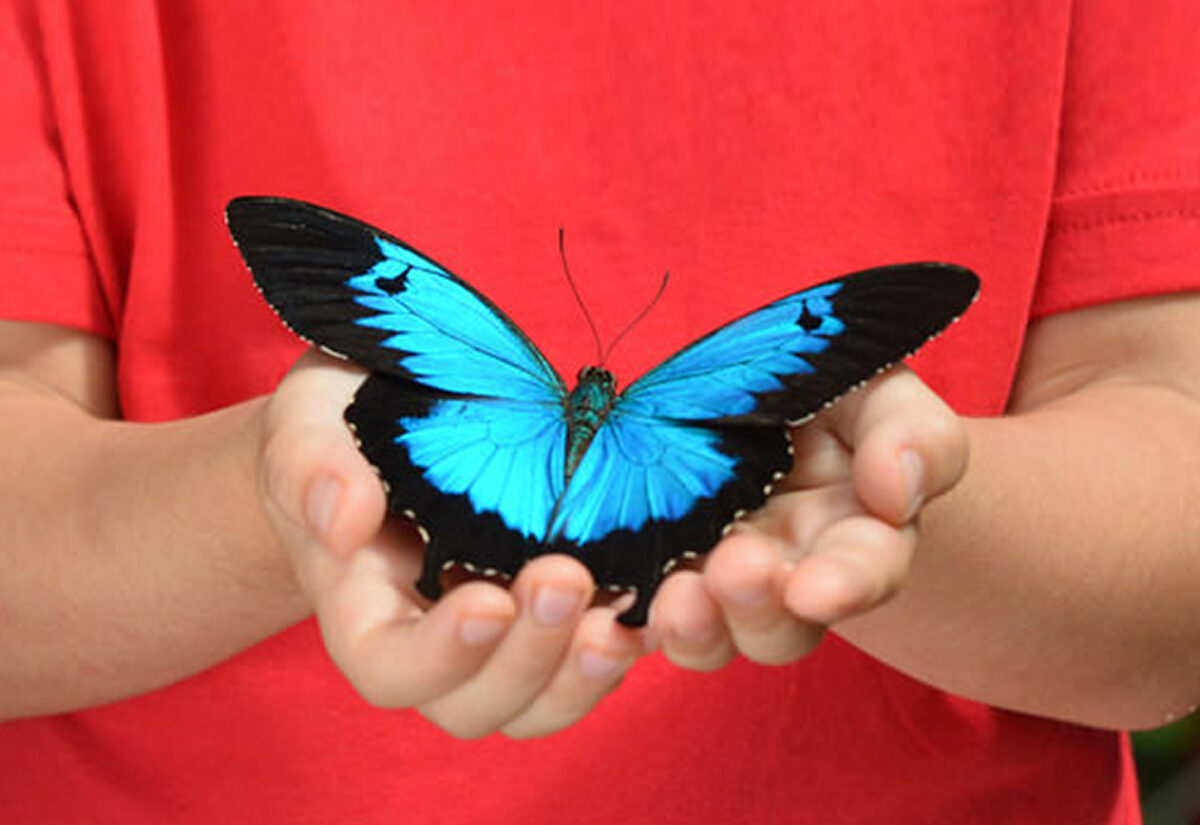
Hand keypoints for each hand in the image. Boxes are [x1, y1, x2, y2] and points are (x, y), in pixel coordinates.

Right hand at [257, 350, 645, 737]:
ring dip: (582, 674)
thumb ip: (309, 465)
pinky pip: (588, 661)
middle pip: (473, 704)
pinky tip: (651, 600)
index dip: (439, 656)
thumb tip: (343, 518)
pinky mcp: (556, 612)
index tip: (486, 599)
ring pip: (538, 703)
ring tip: (620, 618)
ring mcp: (499, 634)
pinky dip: (622, 643)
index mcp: (363, 605)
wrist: (388, 419)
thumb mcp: (309, 420)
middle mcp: (431, 639)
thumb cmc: (340, 421)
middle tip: (567, 579)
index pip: (388, 668)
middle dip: (527, 658)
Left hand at [649, 366, 968, 669]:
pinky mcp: (655, 573)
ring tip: (672, 596)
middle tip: (734, 571)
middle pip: (782, 627)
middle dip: (756, 608)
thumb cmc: (834, 391)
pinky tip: (604, 608)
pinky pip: (635, 614)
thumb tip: (898, 487)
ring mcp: (717, 582)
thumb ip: (913, 435)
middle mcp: (789, 576)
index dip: (846, 586)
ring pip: (710, 636)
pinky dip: (620, 621)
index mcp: (857, 537)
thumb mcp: (883, 393)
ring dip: (691, 625)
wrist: (759, 396)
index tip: (814, 590)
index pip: (865, 573)